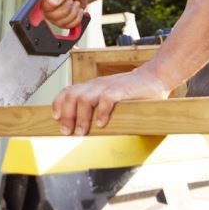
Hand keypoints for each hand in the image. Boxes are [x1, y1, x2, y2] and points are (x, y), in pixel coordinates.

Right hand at [40, 0, 91, 28]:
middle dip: (67, 8)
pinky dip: (77, 18)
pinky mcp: (60, 22)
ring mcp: (51, 15)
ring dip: (73, 13)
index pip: (43, 5)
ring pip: (60, 22)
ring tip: (76, 3)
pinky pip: (68, 26)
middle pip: (52, 16)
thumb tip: (52, 2)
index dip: (53, 6)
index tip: (64, 1)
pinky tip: (78, 10)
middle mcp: (44, 6)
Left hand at [51, 65, 170, 135]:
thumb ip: (96, 105)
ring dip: (80, 117)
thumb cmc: (131, 90)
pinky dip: (101, 112)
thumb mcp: (108, 94)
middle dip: (67, 115)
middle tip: (67, 132)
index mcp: (92, 86)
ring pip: (85, 99)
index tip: (55, 118)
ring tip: (81, 131)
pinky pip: (106, 99)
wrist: (153, 77)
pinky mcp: (121, 90)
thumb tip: (81, 124)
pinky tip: (101, 123)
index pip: (67, 91)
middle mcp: (96, 85)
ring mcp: (108, 87)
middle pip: (72, 96)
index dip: (58, 104)